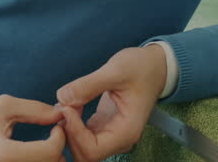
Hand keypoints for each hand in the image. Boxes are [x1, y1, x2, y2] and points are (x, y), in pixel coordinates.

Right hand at [0, 94, 66, 161]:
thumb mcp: (3, 107)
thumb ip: (35, 110)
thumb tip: (61, 114)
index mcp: (3, 154)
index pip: (49, 152)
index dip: (60, 137)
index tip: (56, 126)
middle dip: (58, 149)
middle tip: (54, 135)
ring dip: (50, 159)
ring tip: (46, 146)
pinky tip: (35, 155)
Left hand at [54, 46, 166, 161]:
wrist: (154, 66)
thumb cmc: (141, 68)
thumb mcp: (116, 70)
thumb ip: (88, 85)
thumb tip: (62, 97)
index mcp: (126, 131)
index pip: (92, 150)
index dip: (74, 133)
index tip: (68, 108)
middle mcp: (119, 138)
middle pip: (85, 154)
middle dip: (69, 134)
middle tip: (64, 107)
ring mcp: (111, 134)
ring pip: (81, 147)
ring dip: (69, 130)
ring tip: (68, 104)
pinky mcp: (103, 126)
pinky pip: (83, 136)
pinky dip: (72, 124)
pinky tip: (73, 104)